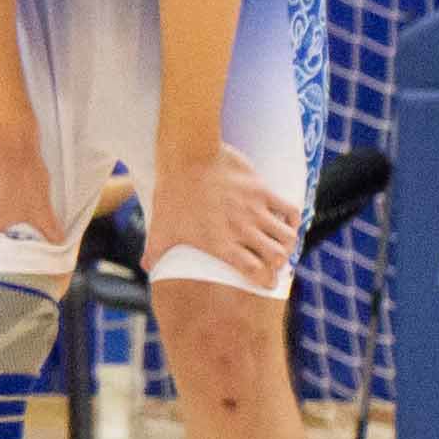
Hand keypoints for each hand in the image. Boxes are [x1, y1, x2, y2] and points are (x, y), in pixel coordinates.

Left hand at [144, 143, 303, 291]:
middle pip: (278, 257)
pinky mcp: (262, 190)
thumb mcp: (160, 228)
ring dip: (287, 244)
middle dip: (278, 264)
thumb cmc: (172, 194)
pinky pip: (290, 209)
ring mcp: (255, 210)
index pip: (256, 272)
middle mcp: (242, 230)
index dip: (266, 281)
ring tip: (280, 243)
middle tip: (273, 262)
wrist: (187, 156)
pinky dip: (291, 219)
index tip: (267, 282)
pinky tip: (285, 221)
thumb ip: (155, 252)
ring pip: (287, 236)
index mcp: (221, 244)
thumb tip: (147, 268)